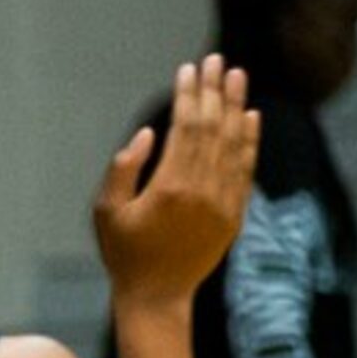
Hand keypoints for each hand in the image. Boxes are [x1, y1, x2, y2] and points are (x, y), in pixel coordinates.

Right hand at [95, 57, 260, 308]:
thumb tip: (149, 133)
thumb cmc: (124, 254)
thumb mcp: (106, 212)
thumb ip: (123, 169)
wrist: (157, 297)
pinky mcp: (234, 214)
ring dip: (236, 106)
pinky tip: (250, 116)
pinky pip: (246, 169)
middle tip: (216, 60)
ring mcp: (223, 202)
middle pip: (213, 127)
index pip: (185, 127)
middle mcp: (202, 190)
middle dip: (214, 90)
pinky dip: (250, 140)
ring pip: (234, 143)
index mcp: (169, 186)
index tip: (189, 69)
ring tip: (237, 76)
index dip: (189, 95)